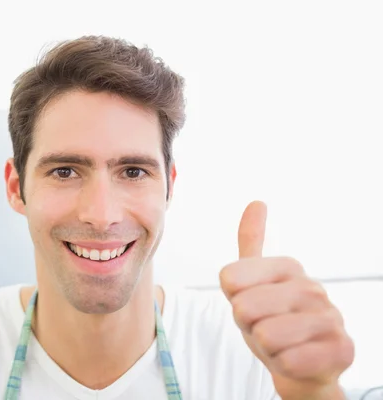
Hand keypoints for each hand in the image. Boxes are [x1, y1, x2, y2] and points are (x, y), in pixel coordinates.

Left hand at [219, 201, 354, 399]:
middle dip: (248, 326)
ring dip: (266, 348)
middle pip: (244, 308)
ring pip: (266, 335)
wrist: (299, 366)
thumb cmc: (271, 321)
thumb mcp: (251, 282)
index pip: (229, 278)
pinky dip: (284, 366)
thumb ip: (250, 242)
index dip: (233, 300)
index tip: (251, 304)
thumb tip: (256, 202)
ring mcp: (331, 317)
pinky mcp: (343, 349)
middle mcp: (312, 286)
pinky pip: (289, 361)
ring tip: (281, 345)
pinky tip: (296, 360)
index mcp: (288, 266)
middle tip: (265, 328)